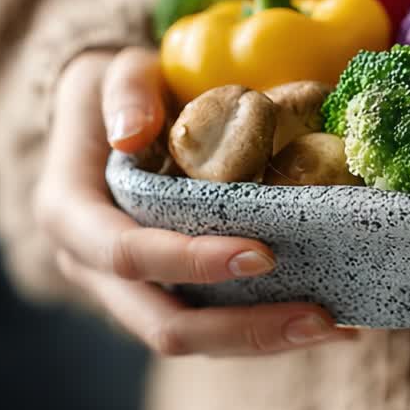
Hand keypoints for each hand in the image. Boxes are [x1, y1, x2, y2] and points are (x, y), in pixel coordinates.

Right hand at [36, 46, 352, 356]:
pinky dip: (268, 328)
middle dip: (244, 329)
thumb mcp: (116, 69)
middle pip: (164, 325)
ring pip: (195, 339)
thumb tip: (132, 132)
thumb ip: (125, 90)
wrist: (111, 114)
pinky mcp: (168, 294)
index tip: (263, 254)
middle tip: (320, 317)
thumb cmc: (119, 87)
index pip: (128, 254)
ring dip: (265, 341)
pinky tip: (332, 321)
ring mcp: (130, 290)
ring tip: (338, 327)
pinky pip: (214, 326)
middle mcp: (92, 267)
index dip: (192, 261)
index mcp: (70, 214)